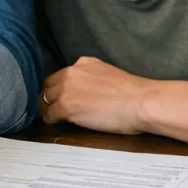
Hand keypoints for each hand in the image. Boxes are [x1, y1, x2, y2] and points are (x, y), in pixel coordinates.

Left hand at [40, 57, 155, 134]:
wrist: (142, 102)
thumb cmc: (134, 95)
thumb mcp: (109, 76)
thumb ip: (92, 79)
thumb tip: (87, 92)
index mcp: (84, 63)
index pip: (61, 75)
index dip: (59, 88)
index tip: (61, 97)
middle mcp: (72, 72)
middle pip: (48, 85)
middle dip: (49, 97)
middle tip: (53, 109)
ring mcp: (67, 88)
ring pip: (45, 99)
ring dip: (48, 108)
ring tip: (53, 118)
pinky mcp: (66, 105)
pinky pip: (48, 115)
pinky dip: (51, 120)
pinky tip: (57, 124)